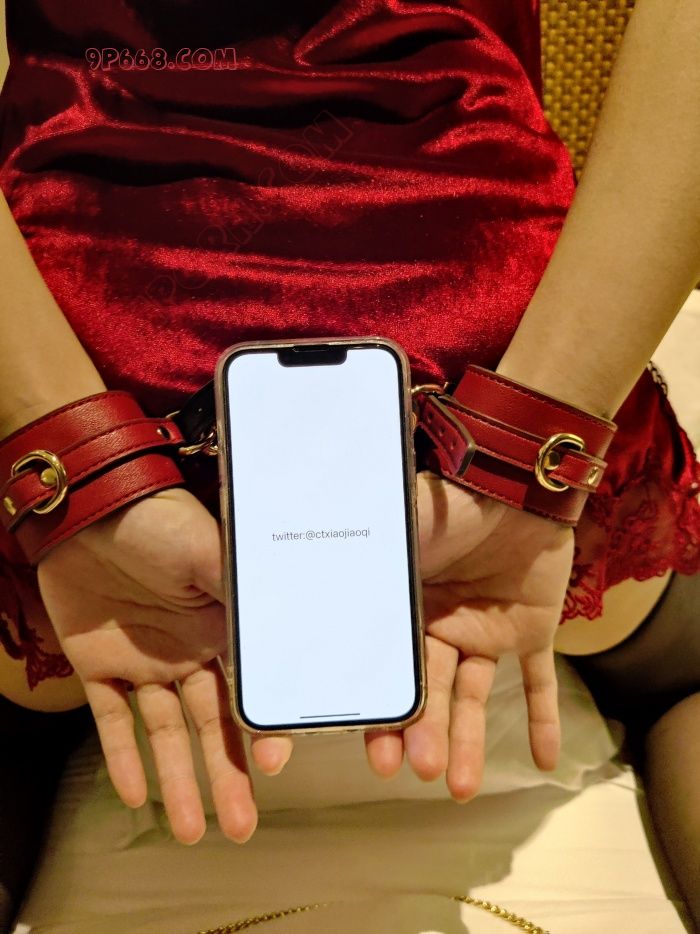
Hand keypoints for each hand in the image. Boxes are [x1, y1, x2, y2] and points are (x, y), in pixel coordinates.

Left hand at [37, 488, 291, 843]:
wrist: (90, 508)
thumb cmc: (158, 521)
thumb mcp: (212, 554)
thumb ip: (248, 594)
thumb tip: (297, 625)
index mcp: (224, 628)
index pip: (248, 692)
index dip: (259, 734)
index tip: (273, 773)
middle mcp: (191, 650)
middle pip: (213, 725)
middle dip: (227, 777)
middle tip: (241, 826)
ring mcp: (146, 659)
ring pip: (167, 731)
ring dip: (179, 779)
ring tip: (192, 830)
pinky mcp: (100, 662)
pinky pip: (113, 718)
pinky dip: (123, 755)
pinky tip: (136, 793)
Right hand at [365, 471, 573, 799]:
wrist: (517, 485)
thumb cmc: (452, 506)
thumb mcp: (399, 537)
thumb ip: (362, 563)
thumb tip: (296, 576)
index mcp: (408, 612)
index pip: (393, 672)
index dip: (384, 714)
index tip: (374, 756)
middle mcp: (442, 628)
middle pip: (431, 693)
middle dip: (425, 735)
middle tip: (420, 772)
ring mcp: (486, 632)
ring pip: (474, 697)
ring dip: (470, 742)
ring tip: (460, 788)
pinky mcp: (531, 632)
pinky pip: (537, 682)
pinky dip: (543, 719)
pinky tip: (542, 762)